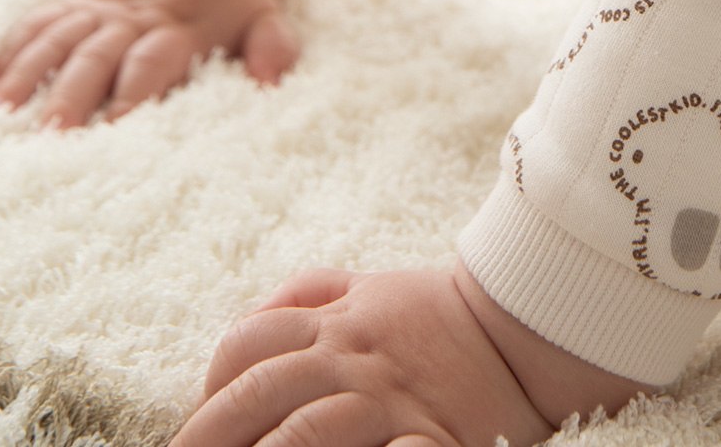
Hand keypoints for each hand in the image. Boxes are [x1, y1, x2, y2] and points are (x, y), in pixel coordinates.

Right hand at [0, 0, 296, 127]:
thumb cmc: (232, 7)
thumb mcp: (267, 20)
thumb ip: (274, 48)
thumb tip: (270, 80)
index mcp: (177, 29)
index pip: (151, 62)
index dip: (133, 94)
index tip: (115, 130)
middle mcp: (130, 19)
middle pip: (94, 55)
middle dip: (70, 95)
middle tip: (47, 137)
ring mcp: (96, 9)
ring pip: (55, 38)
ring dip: (26, 75)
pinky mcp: (73, 2)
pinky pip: (34, 23)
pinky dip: (7, 53)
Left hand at [169, 264, 648, 446]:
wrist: (528, 323)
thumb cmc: (440, 314)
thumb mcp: (371, 288)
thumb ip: (311, 295)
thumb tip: (254, 316)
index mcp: (334, 320)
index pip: (247, 344)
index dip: (208, 385)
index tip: (192, 422)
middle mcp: (350, 356)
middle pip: (259, 392)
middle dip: (207, 434)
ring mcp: (387, 399)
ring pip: (306, 430)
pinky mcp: (428, 437)